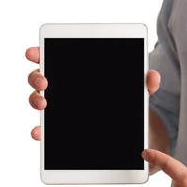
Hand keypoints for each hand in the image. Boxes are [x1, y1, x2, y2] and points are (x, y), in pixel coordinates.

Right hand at [25, 46, 160, 139]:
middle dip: (36, 77)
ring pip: (38, 101)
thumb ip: (144, 83)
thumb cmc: (125, 99)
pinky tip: (40, 133)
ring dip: (35, 101)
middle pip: (39, 78)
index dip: (39, 53)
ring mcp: (58, 109)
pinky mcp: (59, 129)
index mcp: (75, 71)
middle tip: (44, 82)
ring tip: (43, 105)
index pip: (52, 57)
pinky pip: (45, 130)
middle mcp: (61, 88)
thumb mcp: (136, 90)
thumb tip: (152, 76)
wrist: (128, 128)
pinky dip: (40, 132)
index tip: (34, 53)